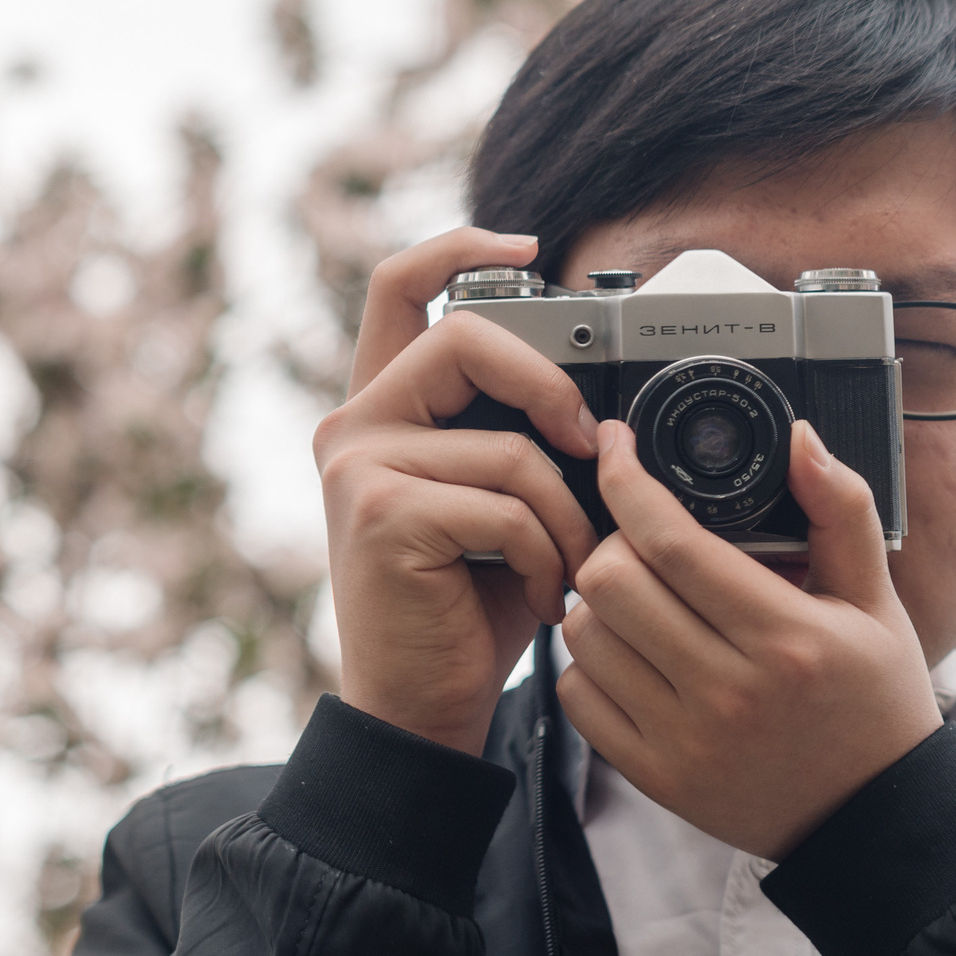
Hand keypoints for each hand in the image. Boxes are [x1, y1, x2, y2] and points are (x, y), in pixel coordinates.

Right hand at [316, 227, 601, 753]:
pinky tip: (544, 597)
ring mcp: (359, 466)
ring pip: (509, 445)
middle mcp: (355, 425)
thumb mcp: (504, 502)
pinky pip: (504, 503)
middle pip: (466, 339)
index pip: (397, 287)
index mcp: (384, 409)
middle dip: (552, 387)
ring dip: (568, 517)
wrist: (423, 709)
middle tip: (594, 448)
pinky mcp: (379, 514)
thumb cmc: (474, 608)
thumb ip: (520, 435)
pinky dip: (547, 554)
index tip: (531, 246)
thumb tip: (600, 394)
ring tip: (572, 569)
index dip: (459, 246)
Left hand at [557, 419, 941, 857]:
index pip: (673, 542)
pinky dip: (590, 664)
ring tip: (638, 597)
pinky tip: (631, 654)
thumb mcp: (876, 600)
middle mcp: (730, 691)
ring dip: (598, 602)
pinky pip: (577, 698)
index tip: (617, 446)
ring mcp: (687, 740)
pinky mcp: (657, 777)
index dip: (628, 479)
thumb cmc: (875, 700)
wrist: (874, 819)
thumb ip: (841, 510)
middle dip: (613, 540)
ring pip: (584, 636)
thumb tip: (798, 438)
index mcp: (786, 636)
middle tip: (640, 539)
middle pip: (610, 582)